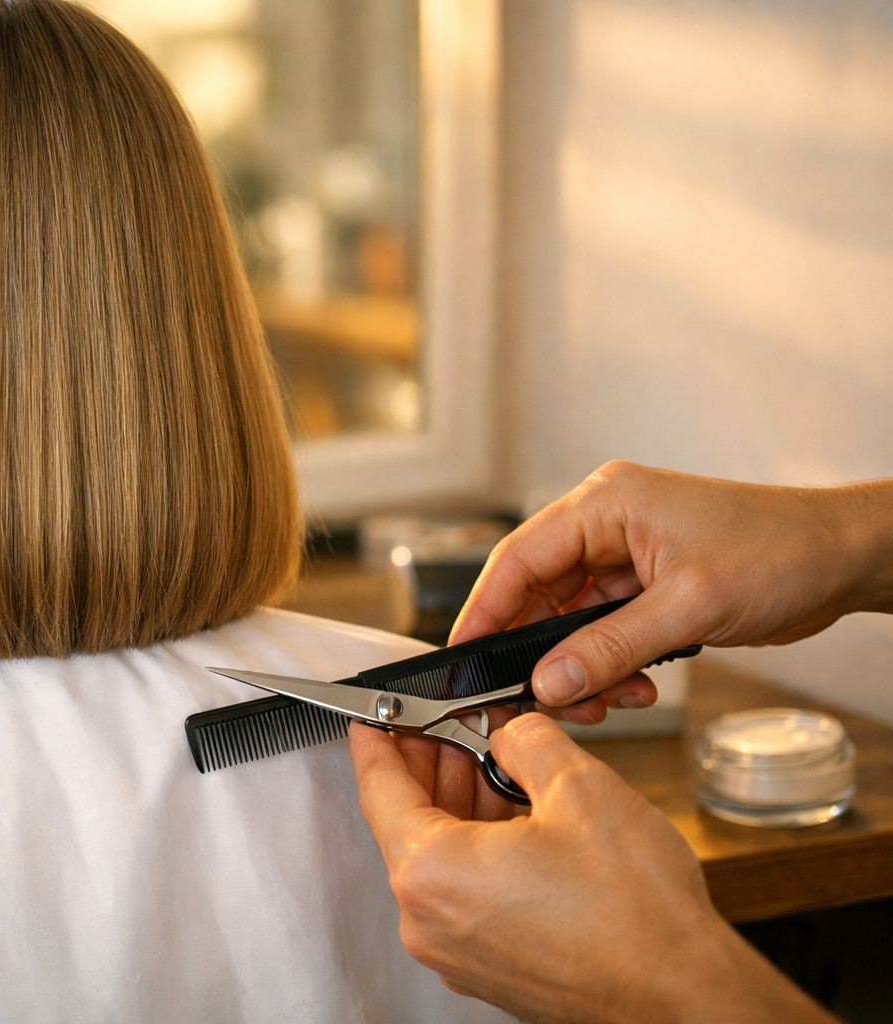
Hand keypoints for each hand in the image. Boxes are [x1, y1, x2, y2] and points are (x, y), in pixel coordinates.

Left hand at [349, 714, 833, 1022]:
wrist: (685, 998)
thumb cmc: (638, 915)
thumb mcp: (580, 787)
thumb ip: (526, 741)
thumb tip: (509, 731)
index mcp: (431, 871)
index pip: (379, 786)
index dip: (378, 737)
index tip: (377, 713)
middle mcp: (428, 920)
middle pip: (408, 821)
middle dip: (434, 765)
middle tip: (457, 723)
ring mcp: (455, 952)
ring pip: (440, 858)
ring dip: (462, 805)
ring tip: (501, 763)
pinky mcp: (487, 968)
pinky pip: (464, 894)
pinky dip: (480, 851)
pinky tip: (518, 819)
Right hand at [453, 462, 892, 721]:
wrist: (845, 557)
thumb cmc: (781, 552)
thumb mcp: (688, 607)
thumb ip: (609, 647)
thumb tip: (547, 682)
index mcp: (605, 503)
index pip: (519, 558)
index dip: (485, 610)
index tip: (463, 657)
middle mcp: (606, 523)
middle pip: (537, 592)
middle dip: (537, 651)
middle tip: (537, 700)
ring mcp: (625, 555)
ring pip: (568, 618)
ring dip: (577, 665)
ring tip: (602, 700)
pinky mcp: (645, 584)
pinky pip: (601, 629)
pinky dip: (606, 663)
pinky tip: (630, 686)